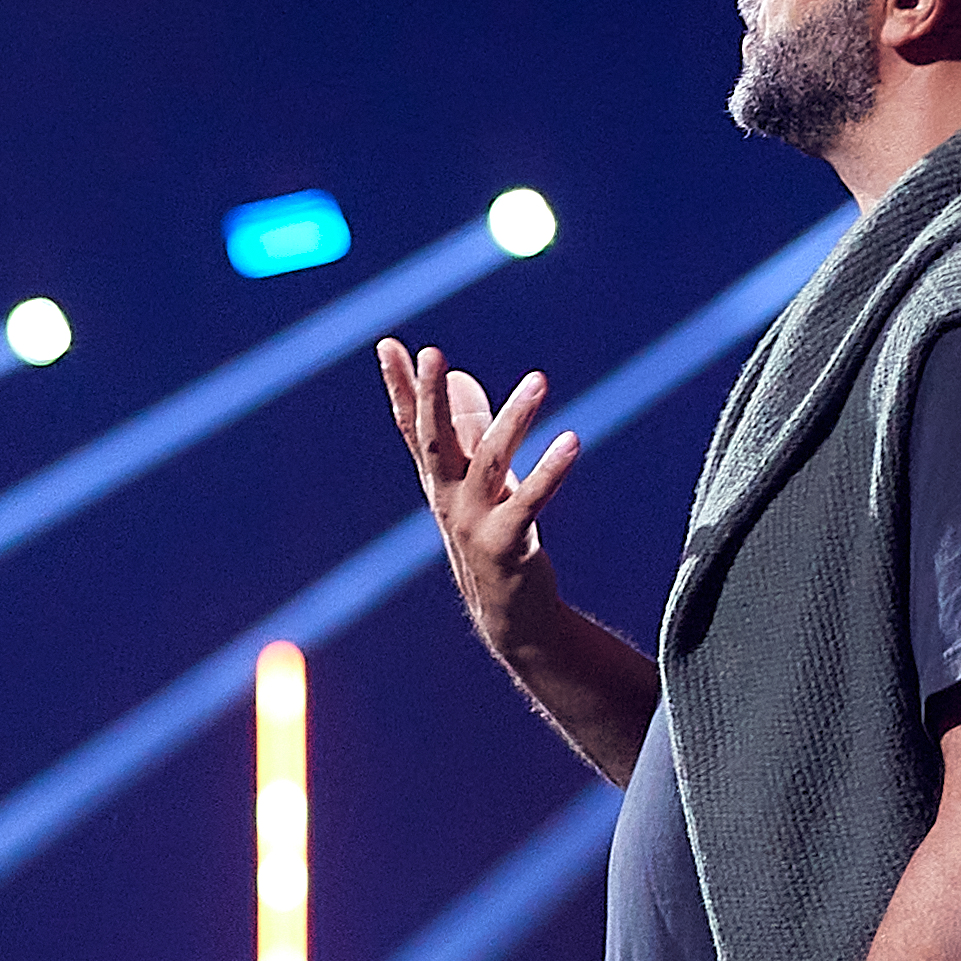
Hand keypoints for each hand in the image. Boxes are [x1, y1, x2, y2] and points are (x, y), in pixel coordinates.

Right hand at [374, 339, 581, 647]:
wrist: (509, 615)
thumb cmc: (493, 537)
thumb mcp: (478, 480)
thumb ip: (467, 428)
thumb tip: (462, 376)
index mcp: (440, 480)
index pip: (414, 427)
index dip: (400, 388)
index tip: (388, 345)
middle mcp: (448, 499)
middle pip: (436, 441)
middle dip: (431, 397)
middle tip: (432, 354)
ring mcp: (474, 524)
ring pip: (491, 462)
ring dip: (514, 419)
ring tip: (539, 380)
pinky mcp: (507, 545)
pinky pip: (531, 502)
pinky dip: (550, 471)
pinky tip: (572, 440)